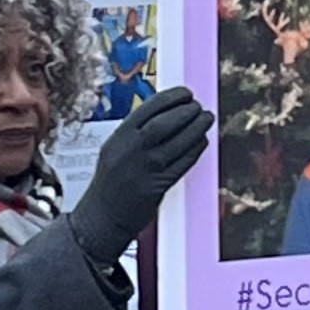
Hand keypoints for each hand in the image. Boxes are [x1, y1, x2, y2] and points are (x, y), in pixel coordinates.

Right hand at [69, 87, 212, 263]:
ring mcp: (146, 168)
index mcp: (119, 137)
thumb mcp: (115, 148)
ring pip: (178, 142)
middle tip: (199, 107)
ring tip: (206, 119)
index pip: (149, 108)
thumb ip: (136, 131)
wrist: (102, 217)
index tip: (185, 93)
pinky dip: (196, 149)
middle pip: (166, 123)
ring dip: (197, 127)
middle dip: (187, 111)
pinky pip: (184, 162)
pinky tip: (201, 141)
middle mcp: (131, 150)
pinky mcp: (159, 185)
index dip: (172, 97)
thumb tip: (168, 111)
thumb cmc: (110, 182)